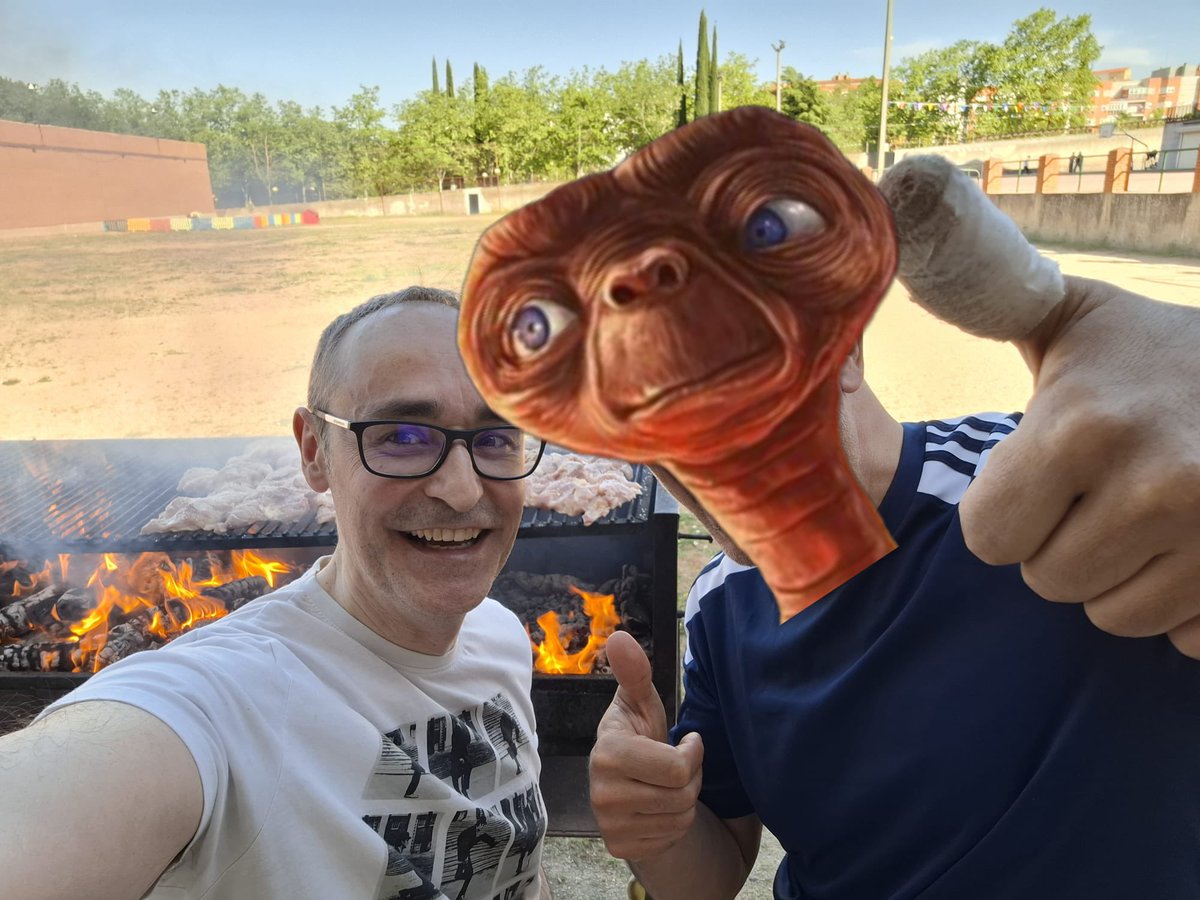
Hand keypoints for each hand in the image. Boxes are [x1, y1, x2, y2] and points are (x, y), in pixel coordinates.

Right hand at [589, 630, 703, 859]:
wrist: (628, 785)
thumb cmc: (640, 736)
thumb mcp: (642, 703)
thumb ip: (635, 672)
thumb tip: (619, 637)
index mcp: (608, 753)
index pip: (676, 767)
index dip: (692, 754)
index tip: (686, 743)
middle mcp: (601, 793)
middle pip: (682, 795)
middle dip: (691, 778)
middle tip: (677, 767)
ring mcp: (608, 825)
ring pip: (680, 819)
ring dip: (685, 801)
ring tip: (668, 785)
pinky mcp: (619, 848)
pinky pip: (670, 839)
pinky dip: (674, 825)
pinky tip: (659, 809)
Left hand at [960, 276, 1199, 656]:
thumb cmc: (1160, 350)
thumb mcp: (1075, 318)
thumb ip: (996, 302)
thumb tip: (918, 251)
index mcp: (1083, 426)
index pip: (988, 537)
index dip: (1002, 513)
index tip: (1035, 481)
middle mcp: (1155, 485)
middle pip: (1049, 582)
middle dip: (1058, 545)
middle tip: (1095, 496)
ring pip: (1115, 616)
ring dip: (1117, 578)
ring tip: (1143, 518)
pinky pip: (1186, 637)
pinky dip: (1183, 606)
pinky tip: (1191, 548)